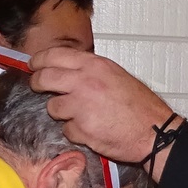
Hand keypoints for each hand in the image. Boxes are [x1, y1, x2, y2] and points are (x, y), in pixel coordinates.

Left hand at [32, 50, 176, 168]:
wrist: (154, 131)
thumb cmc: (140, 105)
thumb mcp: (115, 75)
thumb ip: (90, 71)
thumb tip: (68, 70)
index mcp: (93, 66)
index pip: (54, 56)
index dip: (39, 60)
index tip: (33, 64)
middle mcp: (84, 82)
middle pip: (44, 79)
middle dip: (37, 83)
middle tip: (38, 86)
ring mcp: (80, 107)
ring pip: (52, 107)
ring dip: (61, 112)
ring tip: (80, 114)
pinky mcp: (81, 129)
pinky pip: (66, 130)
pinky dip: (75, 131)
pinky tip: (91, 129)